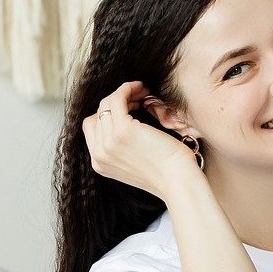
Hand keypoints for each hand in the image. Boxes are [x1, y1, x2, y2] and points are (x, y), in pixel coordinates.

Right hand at [81, 81, 199, 200]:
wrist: (179, 182)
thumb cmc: (168, 171)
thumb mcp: (137, 162)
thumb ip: (124, 148)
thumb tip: (127, 121)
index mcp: (100, 164)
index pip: (93, 128)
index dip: (109, 114)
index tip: (130, 108)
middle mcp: (99, 155)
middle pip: (98, 114)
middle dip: (116, 102)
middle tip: (138, 98)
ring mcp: (108, 143)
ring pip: (106, 105)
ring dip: (124, 93)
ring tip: (143, 92)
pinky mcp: (122, 131)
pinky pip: (116, 99)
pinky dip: (127, 89)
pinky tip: (142, 88)